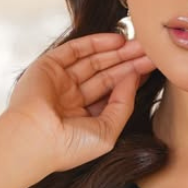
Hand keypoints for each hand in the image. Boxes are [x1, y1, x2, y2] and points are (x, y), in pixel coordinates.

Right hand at [3, 30, 155, 175]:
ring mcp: (60, 81)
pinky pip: (76, 49)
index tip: (153, 67)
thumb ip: (123, 104)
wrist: (34, 140)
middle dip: (129, 62)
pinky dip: (96, 43)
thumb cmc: (68, 147)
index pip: (113, 93)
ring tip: (141, 44)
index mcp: (84, 118)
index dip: (133, 79)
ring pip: (94, 60)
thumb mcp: (107, 130)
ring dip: (117, 51)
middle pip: (106, 74)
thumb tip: (134, 76)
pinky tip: (118, 40)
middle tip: (151, 50)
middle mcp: (72, 98)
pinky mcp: (49, 66)